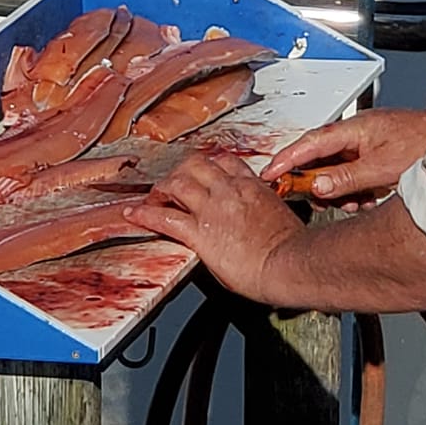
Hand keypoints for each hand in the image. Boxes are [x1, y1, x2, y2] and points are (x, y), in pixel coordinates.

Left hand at [123, 152, 302, 300]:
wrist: (289, 262)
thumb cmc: (291, 247)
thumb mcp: (280, 215)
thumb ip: (262, 208)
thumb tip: (257, 217)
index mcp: (252, 187)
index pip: (225, 161)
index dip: (208, 163)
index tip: (202, 169)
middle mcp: (229, 191)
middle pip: (196, 164)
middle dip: (181, 170)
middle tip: (173, 182)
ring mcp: (212, 209)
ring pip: (177, 183)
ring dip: (162, 188)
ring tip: (154, 197)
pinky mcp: (200, 233)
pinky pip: (165, 218)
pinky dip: (145, 214)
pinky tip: (134, 214)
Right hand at [261, 105, 425, 207]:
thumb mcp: (382, 167)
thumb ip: (346, 177)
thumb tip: (317, 186)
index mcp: (355, 128)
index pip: (310, 142)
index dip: (286, 158)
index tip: (269, 173)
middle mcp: (359, 134)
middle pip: (321, 158)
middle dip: (316, 182)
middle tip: (316, 199)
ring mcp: (369, 144)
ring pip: (338, 169)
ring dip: (340, 190)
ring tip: (355, 202)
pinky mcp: (379, 156)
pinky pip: (355, 174)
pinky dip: (356, 190)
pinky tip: (368, 200)